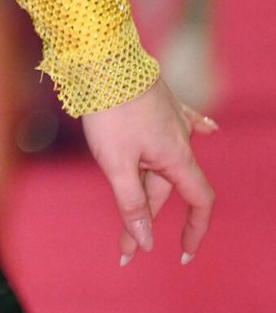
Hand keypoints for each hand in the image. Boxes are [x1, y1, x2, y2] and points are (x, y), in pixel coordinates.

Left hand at [82, 77, 215, 264]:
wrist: (103, 58)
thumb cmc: (110, 112)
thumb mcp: (116, 164)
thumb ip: (131, 204)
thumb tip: (145, 242)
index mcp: (176, 157)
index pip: (199, 202)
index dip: (195, 230)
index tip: (183, 254)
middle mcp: (180, 139)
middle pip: (166, 188)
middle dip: (145, 219)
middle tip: (123, 248)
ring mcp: (171, 119)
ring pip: (160, 164)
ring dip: (145, 191)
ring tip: (125, 218)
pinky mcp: (159, 102)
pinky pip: (180, 123)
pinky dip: (191, 132)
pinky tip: (209, 129)